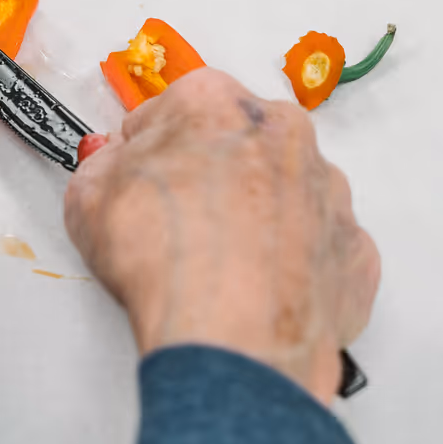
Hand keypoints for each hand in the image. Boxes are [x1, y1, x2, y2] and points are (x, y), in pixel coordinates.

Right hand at [64, 69, 379, 400]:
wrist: (232, 338)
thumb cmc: (168, 263)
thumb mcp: (88, 198)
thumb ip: (104, 167)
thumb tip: (114, 169)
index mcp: (217, 104)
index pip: (176, 107)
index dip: (151, 146)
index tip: (142, 175)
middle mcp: (282, 134)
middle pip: (241, 142)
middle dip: (213, 173)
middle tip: (181, 224)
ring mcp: (327, 190)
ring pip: (289, 190)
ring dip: (260, 215)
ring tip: (222, 265)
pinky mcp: (354, 247)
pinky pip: (322, 245)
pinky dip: (296, 264)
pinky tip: (261, 290)